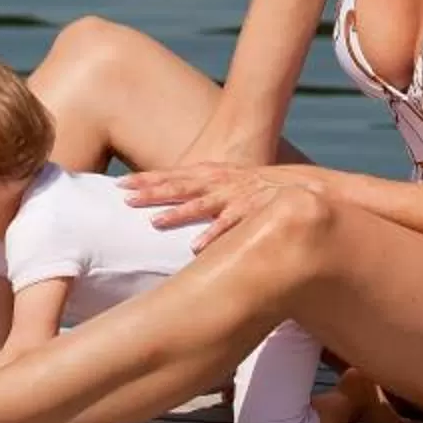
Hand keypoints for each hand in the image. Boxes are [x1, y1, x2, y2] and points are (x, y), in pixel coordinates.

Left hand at [120, 162, 318, 240]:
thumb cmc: (259, 190)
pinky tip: (197, 247)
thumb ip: (203, 193)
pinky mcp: (252, 211)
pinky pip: (230, 224)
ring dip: (178, 212)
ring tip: (154, 222)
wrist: (303, 185)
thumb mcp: (227, 184)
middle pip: (179, 185)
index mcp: (211, 175)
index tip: (120, 185)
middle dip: (151, 191)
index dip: (146, 179)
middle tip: (124, 197)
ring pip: (201, 203)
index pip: (173, 175)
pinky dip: (214, 234)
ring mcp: (235, 196)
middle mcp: (220, 183)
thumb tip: (174, 208)